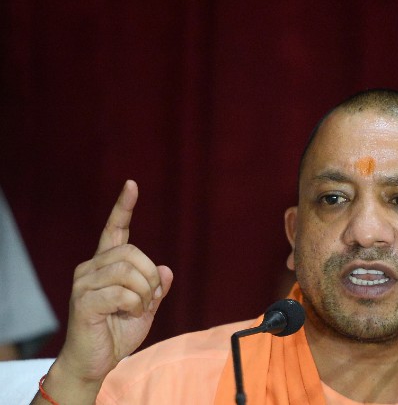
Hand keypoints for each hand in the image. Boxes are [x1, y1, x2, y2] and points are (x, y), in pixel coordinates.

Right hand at [43, 180, 173, 399]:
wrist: (96, 361)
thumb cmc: (118, 332)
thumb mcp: (146, 307)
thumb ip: (156, 288)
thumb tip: (166, 269)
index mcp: (106, 264)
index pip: (114, 229)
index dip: (124, 207)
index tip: (132, 185)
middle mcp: (91, 268)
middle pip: (132, 252)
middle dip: (151, 276)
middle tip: (150, 298)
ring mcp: (84, 283)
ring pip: (129, 271)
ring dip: (144, 293)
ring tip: (138, 308)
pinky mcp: (84, 301)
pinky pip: (122, 292)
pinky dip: (135, 305)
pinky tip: (128, 314)